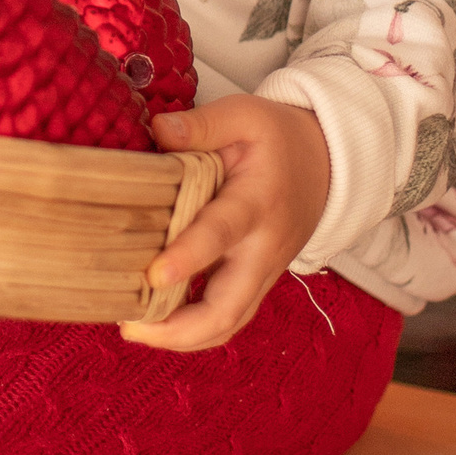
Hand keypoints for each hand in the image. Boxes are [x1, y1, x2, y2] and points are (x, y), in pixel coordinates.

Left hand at [136, 95, 332, 349]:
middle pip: (229, 308)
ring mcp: (263, 272)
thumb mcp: (244, 116)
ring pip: (230, 323)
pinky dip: (194, 331)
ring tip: (134, 330)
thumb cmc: (277, 139)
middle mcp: (263, 249)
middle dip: (180, 329)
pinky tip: (155, 324)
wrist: (325, 164)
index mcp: (256, 203)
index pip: (221, 234)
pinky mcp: (257, 283)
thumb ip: (201, 125)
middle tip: (129, 326)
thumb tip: (157, 130)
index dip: (189, 257)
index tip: (154, 275)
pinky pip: (229, 318)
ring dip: (183, 338)